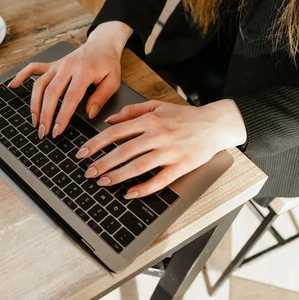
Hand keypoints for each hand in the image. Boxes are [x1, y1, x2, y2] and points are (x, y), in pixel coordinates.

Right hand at [8, 21, 132, 138]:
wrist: (102, 44)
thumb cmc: (107, 64)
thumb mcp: (113, 81)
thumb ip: (101, 98)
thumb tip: (89, 114)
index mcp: (84, 71)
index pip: (70, 97)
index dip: (62, 116)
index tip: (57, 130)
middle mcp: (67, 67)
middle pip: (51, 93)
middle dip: (45, 115)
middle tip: (43, 132)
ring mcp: (57, 65)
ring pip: (39, 84)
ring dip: (34, 104)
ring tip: (35, 121)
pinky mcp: (52, 64)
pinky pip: (33, 68)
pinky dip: (21, 76)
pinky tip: (13, 86)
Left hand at [76, 99, 246, 198]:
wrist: (216, 124)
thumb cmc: (184, 116)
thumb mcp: (157, 105)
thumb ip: (132, 111)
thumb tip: (109, 119)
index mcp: (150, 120)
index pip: (116, 132)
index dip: (96, 143)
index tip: (83, 152)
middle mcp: (158, 135)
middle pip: (124, 151)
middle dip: (103, 163)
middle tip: (88, 172)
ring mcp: (170, 151)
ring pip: (139, 166)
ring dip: (118, 176)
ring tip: (103, 182)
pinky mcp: (182, 166)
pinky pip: (160, 180)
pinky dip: (144, 188)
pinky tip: (130, 193)